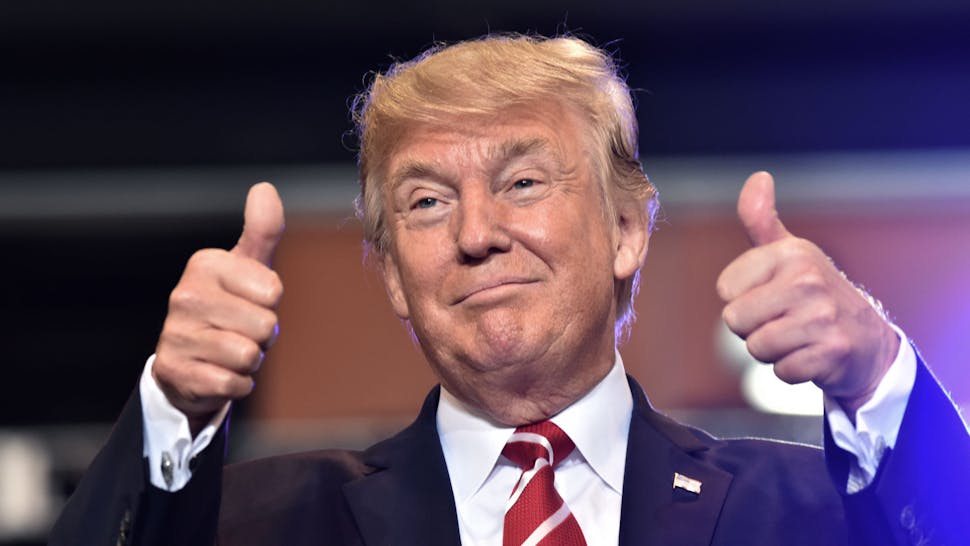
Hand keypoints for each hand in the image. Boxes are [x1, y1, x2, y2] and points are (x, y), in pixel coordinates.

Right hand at [152, 182, 284, 431]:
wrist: (189, 363)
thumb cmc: (231, 307)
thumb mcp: (249, 268)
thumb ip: (262, 231)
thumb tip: (265, 189)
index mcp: (205, 264)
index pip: (273, 291)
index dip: (270, 304)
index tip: (250, 303)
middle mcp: (184, 295)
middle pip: (264, 325)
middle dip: (262, 335)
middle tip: (240, 331)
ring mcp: (175, 334)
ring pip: (248, 355)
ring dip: (249, 361)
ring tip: (228, 351)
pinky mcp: (173, 371)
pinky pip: (232, 383)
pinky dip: (235, 384)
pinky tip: (218, 372)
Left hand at [716, 172, 898, 415]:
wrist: (867, 342)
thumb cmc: (814, 295)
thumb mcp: (789, 253)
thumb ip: (762, 220)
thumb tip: (758, 177)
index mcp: (792, 253)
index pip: (725, 289)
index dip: (741, 299)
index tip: (770, 296)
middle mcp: (808, 279)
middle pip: (735, 320)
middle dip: (754, 328)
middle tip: (784, 321)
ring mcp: (823, 316)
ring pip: (757, 347)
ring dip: (772, 351)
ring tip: (797, 338)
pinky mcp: (832, 352)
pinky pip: (781, 371)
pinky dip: (792, 370)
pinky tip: (812, 355)